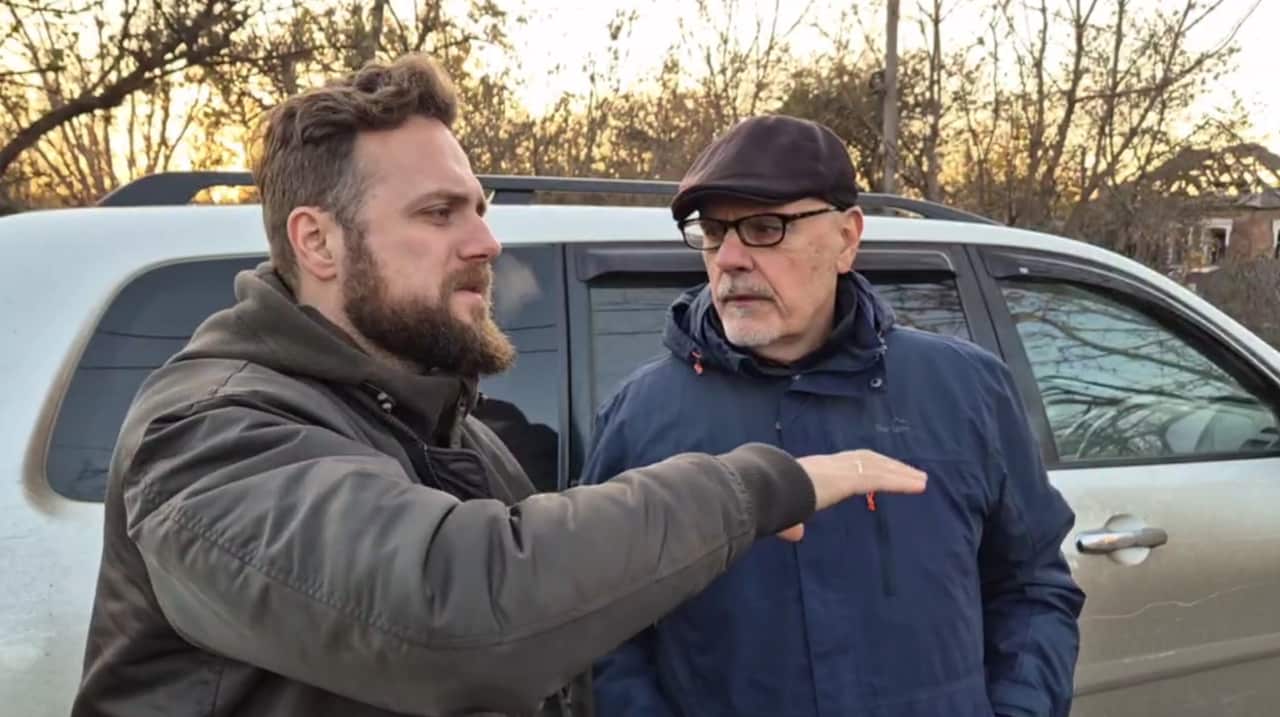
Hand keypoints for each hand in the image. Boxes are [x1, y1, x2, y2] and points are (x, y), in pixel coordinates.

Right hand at [777, 450, 926, 541]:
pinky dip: (901, 481)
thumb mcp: (781, 514)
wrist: (762, 490)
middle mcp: (828, 464)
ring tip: (920, 480)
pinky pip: (879, 478)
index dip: (863, 465)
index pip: (843, 464)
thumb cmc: (766, 500)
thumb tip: (795, 534)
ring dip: (900, 472)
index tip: (879, 469)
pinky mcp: (847, 479)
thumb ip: (791, 524)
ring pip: (876, 466)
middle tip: (908, 472)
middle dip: (887, 464)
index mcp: (812, 471)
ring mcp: (838, 469)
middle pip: (865, 458)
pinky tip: (918, 486)